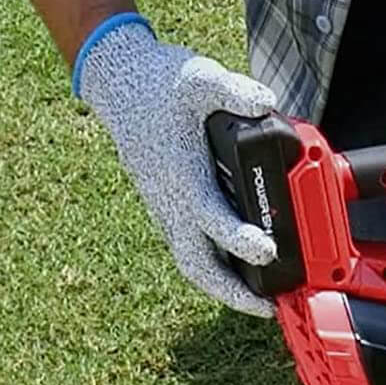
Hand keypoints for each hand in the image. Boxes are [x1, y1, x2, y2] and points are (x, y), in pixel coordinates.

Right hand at [75, 16, 279, 315]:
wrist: (118, 80)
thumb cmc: (158, 82)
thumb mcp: (199, 76)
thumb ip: (233, 90)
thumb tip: (265, 102)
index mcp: (181, 175)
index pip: (211, 218)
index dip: (239, 238)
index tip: (267, 251)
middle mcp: (171, 199)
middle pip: (196, 263)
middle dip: (230, 291)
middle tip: (266, 308)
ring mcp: (166, 204)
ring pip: (191, 258)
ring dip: (222, 284)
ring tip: (258, 299)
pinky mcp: (166, 202)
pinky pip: (188, 245)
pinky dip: (212, 263)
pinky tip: (237, 264)